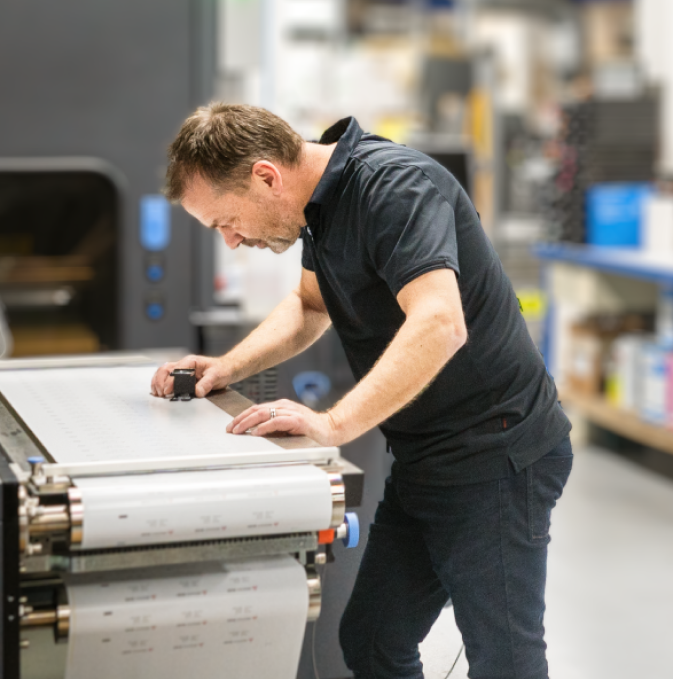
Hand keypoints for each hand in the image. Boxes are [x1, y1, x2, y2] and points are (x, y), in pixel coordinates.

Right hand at [150, 354, 228, 398]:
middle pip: (165, 369)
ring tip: (158, 394)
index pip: (176, 370)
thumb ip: (207, 384)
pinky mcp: (180, 375)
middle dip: (160, 382)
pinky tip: (158, 391)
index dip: (170, 381)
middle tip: (162, 394)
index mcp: (191, 361)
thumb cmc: (221, 370)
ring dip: (157, 382)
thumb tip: (197, 392)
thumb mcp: (216, 376)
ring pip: (162, 372)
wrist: (226, 369)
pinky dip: (159, 383)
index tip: (168, 391)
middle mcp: (184, 364)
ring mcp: (180, 369)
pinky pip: (165, 376)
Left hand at [226, 399, 340, 446]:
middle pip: (256, 410)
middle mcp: (285, 406)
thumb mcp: (288, 427)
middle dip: (240, 419)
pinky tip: (256, 433)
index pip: (256, 409)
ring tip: (238, 431)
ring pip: (264, 413)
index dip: (241, 417)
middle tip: (230, 429)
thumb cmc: (311, 430)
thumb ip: (274, 427)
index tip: (231, 426)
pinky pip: (277, 422)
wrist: (331, 429)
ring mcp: (291, 412)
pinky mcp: (298, 420)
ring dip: (248, 423)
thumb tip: (254, 433)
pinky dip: (265, 427)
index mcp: (282, 406)